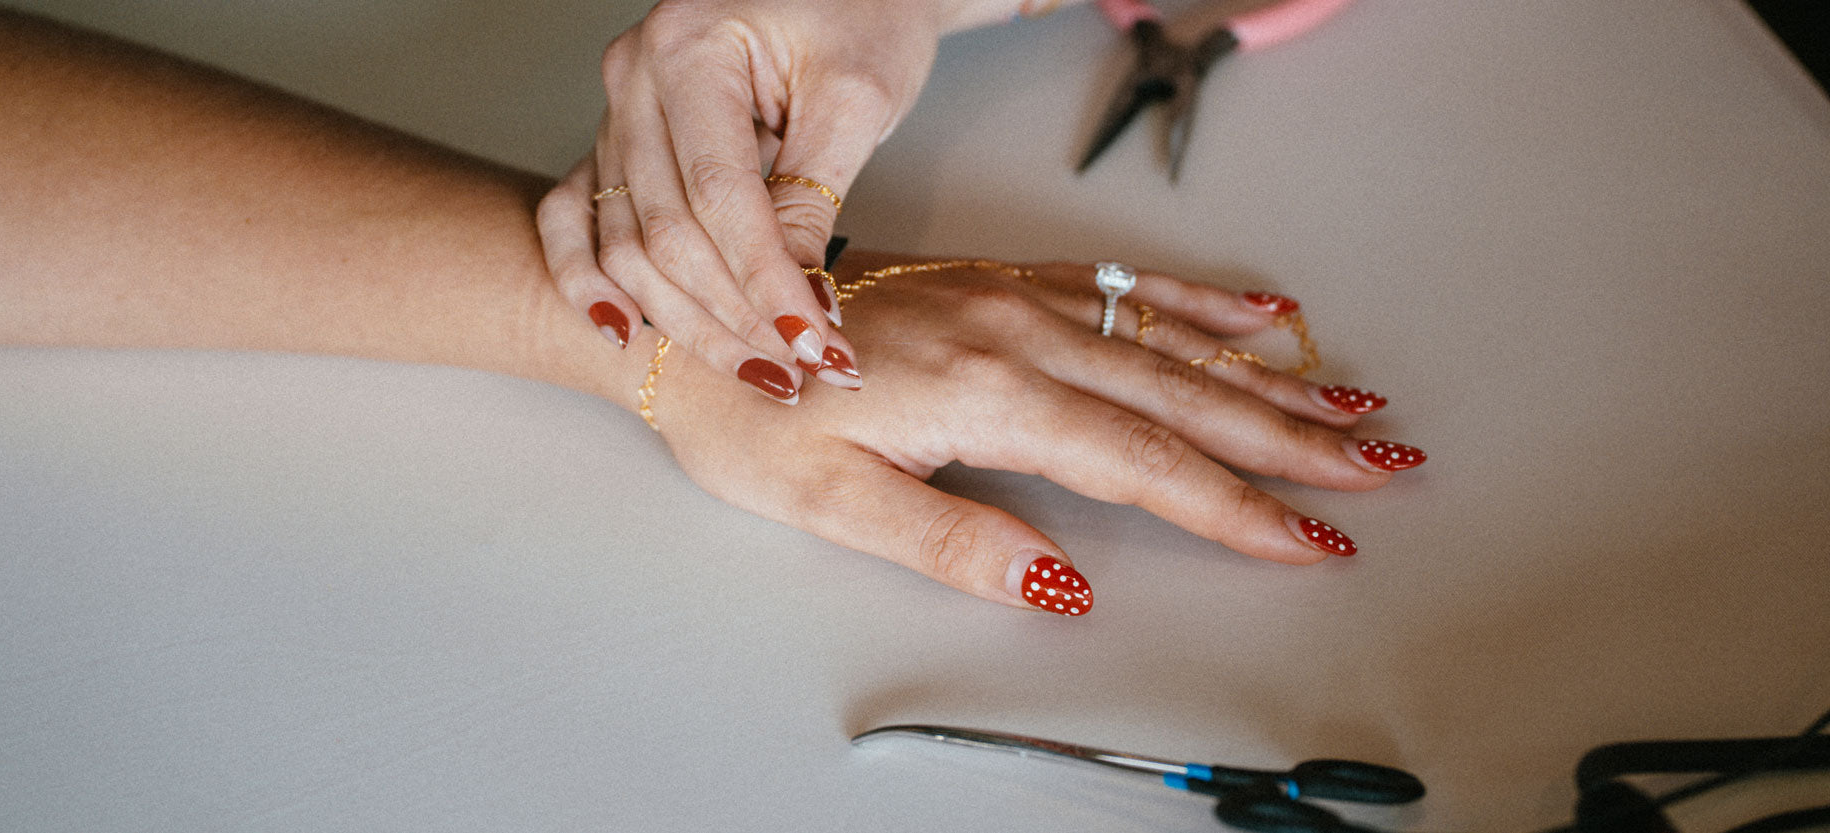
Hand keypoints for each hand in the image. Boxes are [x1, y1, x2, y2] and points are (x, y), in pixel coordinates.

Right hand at [536, 0, 952, 404]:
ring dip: (686, 321)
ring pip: (624, 243)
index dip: (765, 282)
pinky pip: (572, 218)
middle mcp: (632, 76)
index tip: (815, 344)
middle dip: (733, 316)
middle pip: (663, 231)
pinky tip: (625, 333)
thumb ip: (813, 199)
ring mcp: (613, 108)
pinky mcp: (614, 139)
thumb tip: (795, 305)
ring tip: (757, 370)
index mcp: (689, 47)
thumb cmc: (861, 17)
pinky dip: (589, 280)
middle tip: (800, 373)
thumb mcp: (857, 100)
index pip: (719, 194)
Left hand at [644, 252, 1423, 614]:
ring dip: (1265, 376)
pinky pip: (1122, 287)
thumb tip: (1057, 587)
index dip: (1235, 505)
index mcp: (985, 394)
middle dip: (1288, 438)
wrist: (697, 310)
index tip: (1311, 536)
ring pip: (1167, 342)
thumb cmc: (751, 410)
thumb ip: (951, 542)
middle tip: (1379, 464)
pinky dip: (1197, 303)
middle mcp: (1016, 335)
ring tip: (1350, 399)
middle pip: (1181, 397)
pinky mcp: (1002, 281)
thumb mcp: (830, 500)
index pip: (1143, 462)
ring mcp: (1015, 298)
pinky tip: (1255, 310)